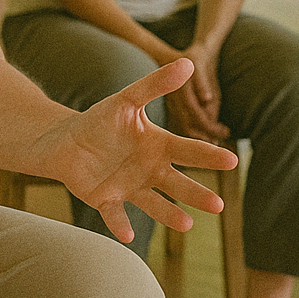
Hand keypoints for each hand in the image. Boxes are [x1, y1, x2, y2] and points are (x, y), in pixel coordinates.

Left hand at [48, 58, 239, 241]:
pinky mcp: (107, 200)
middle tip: (218, 205)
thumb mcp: (128, 100)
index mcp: (158, 146)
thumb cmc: (101, 120)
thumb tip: (189, 63)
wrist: (67, 141)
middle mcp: (150, 171)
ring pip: (155, 204)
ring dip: (170, 215)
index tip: (232, 160)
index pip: (189, 151)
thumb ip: (155, 84)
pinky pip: (116, 214)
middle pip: (178, 184)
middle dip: (197, 194)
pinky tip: (128, 235)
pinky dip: (121, 224)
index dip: (209, 156)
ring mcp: (131, 188)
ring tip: (187, 225)